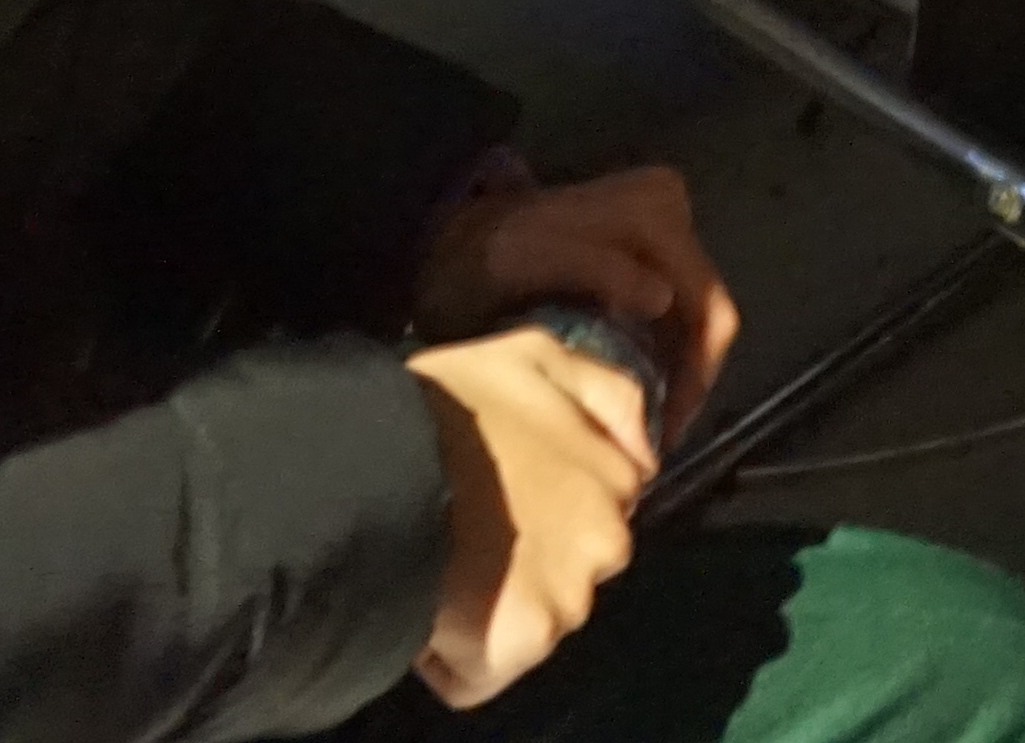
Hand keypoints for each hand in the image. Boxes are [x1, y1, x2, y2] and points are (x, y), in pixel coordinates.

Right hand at [407, 323, 651, 706]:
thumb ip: (604, 393)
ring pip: (532, 621)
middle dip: (526, 562)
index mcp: (616, 473)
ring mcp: (570, 595)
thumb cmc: (445, 409)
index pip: (602, 508)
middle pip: (571, 570)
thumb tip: (645, 446)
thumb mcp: (536, 355)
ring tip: (439, 569)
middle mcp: (608, 538)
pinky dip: (458, 655)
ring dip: (490, 609)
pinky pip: (487, 669)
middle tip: (465, 536)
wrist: (379, 473)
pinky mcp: (523, 641)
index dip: (546, 504)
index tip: (501, 496)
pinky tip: (429, 611)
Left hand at [412, 166, 742, 438]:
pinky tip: (632, 388)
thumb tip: (661, 299)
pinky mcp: (647, 248)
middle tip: (651, 439)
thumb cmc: (483, 257)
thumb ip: (594, 268)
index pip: (705, 307)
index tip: (658, 435)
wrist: (450, 238)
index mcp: (653, 212)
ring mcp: (661, 227)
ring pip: (693, 317)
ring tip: (640, 423)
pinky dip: (661, 353)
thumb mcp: (526, 259)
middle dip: (686, 380)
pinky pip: (674, 309)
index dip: (692, 379)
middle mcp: (670, 210)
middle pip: (705, 315)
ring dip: (674, 371)